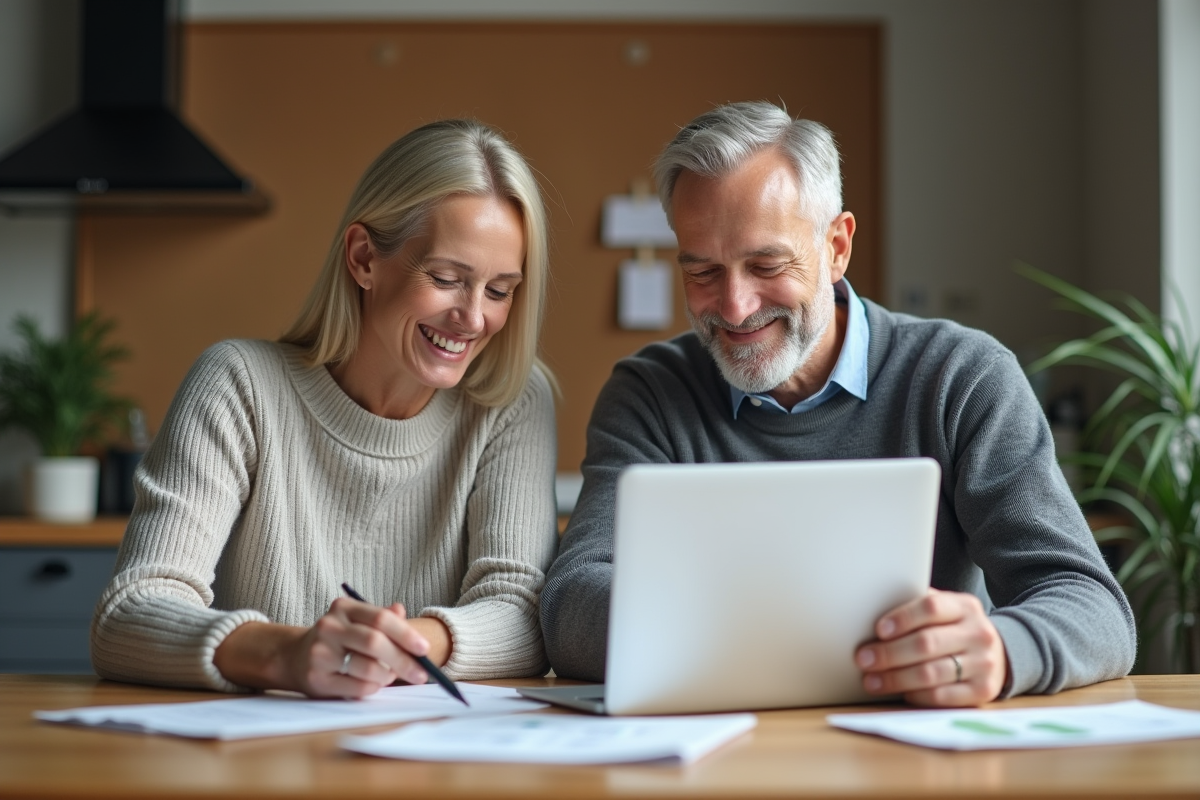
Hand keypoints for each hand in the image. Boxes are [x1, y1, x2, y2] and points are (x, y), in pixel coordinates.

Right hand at [215, 599, 435, 698]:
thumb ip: (382, 618)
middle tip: (421, 673)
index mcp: (343, 608)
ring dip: (388, 676)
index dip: (406, 634)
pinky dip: (373, 688)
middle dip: (403, 660)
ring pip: (368, 668)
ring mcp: (320, 653)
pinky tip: (373, 684)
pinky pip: (358, 687)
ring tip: (390, 677)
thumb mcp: (358, 622)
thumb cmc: (339, 640)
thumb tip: (402, 611)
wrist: (295, 658)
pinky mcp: (317, 678)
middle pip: (375, 642)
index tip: (424, 649)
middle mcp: (329, 627)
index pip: (381, 618)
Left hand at [854, 588, 1007, 706]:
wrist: (1000, 655)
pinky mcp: (983, 691)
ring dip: (895, 678)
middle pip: (926, 643)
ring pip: (931, 673)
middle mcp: (979, 634)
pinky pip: (941, 696)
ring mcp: (984, 664)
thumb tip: (870, 613)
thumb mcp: (946, 611)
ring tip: (871, 680)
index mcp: (965, 606)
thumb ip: (917, 609)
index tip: (878, 630)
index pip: (931, 607)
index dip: (902, 618)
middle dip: (889, 653)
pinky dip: (915, 695)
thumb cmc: (955, 630)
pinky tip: (898, 693)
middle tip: (863, 659)